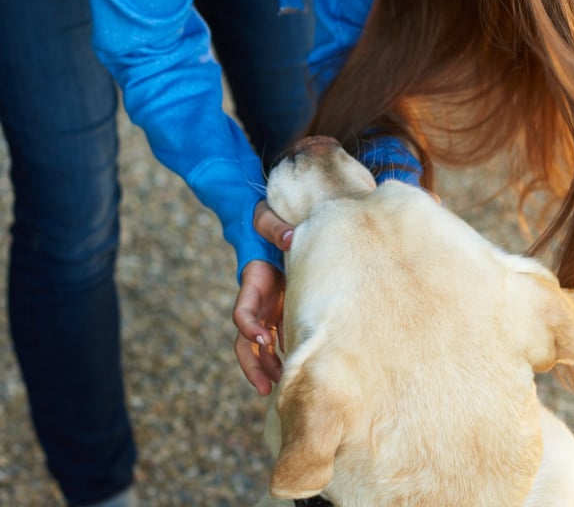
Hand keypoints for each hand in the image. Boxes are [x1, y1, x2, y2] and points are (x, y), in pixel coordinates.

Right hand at [232, 201, 293, 394]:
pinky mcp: (281, 310)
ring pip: (259, 347)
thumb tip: (291, 237)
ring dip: (266, 368)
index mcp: (252, 282)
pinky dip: (284, 354)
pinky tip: (298, 369)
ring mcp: (268, 308)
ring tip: (281, 388)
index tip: (265, 339)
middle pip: (244, 341)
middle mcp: (256, 300)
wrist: (275, 225)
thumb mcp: (268, 217)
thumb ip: (276, 226)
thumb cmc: (270, 221)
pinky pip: (278, 339)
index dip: (249, 328)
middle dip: (252, 365)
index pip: (242, 312)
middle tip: (266, 387)